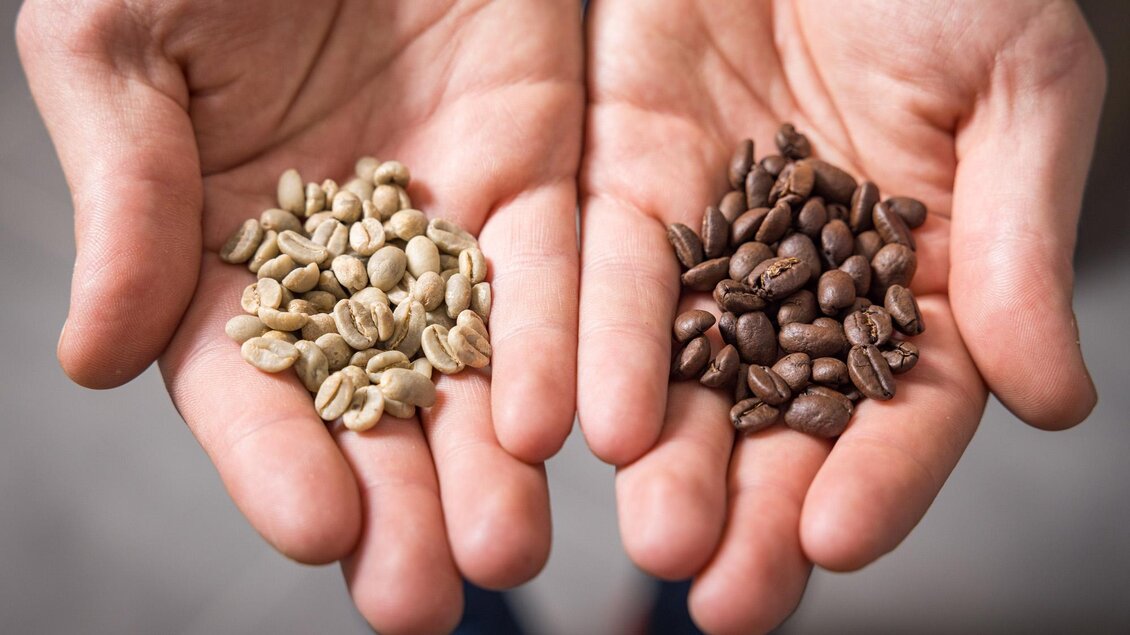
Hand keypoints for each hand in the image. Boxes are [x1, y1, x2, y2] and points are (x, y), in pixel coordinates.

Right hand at [18, 0, 580, 630]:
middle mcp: (346, 256)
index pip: (246, 381)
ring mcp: (446, 221)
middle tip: (423, 597)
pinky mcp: (535, 173)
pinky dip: (565, 348)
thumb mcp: (119, 41)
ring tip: (507, 550)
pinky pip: (559, 274)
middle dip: (398, 501)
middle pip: (375, 403)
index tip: (312, 534)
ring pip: (476, 363)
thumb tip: (92, 360)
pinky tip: (566, 427)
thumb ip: (121, 194)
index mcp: (226, 241)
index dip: (274, 460)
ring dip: (490, 461)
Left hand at [579, 1, 1102, 631]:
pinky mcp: (619, 176)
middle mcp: (801, 274)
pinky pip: (598, 272)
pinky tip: (572, 421)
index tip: (835, 540)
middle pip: (777, 415)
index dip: (877, 475)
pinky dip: (586, 344)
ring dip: (663, 452)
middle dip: (750, 504)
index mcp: (913, 270)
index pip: (902, 403)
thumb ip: (1017, 242)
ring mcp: (706, 232)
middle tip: (720, 592)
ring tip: (648, 531)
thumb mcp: (1018, 85)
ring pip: (680, 364)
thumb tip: (1052, 401)